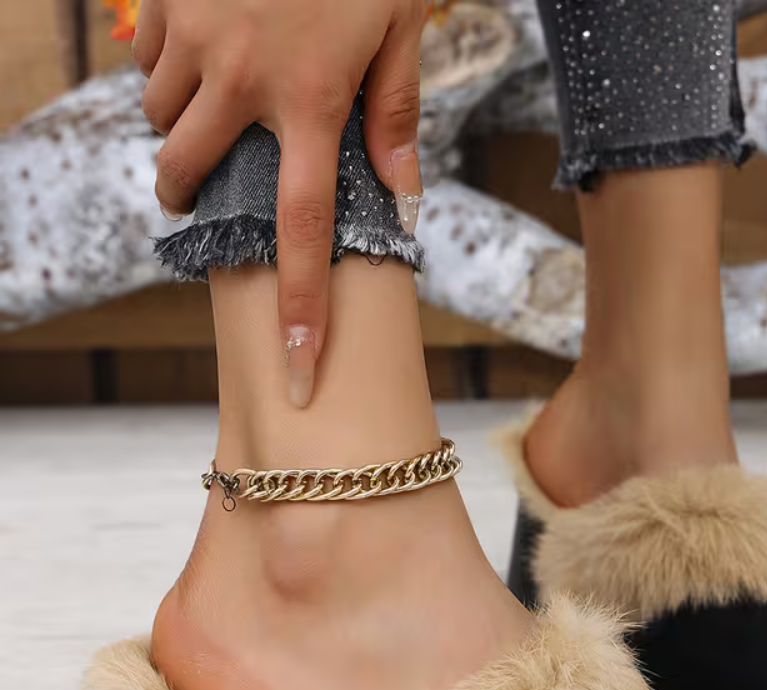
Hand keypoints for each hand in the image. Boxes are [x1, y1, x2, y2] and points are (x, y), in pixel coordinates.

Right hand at [135, 0, 425, 406]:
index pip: (304, 230)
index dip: (301, 305)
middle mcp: (243, 79)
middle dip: (181, 196)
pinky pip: (149, 58)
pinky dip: (169, 68)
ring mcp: (196, 37)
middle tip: (191, 194)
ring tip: (217, 98)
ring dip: (182, 123)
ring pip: (160, 114)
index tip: (297, 365)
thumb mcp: (398, 29)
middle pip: (186, 175)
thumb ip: (393, 116)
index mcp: (312, 102)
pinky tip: (205, 47)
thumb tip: (401, 196)